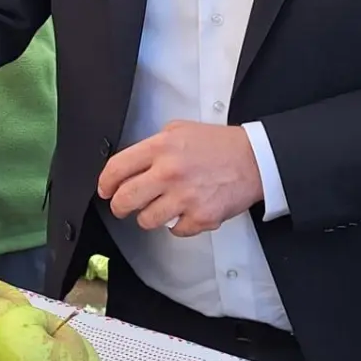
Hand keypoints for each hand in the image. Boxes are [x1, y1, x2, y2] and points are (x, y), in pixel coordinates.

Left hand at [97, 122, 263, 236]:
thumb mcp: (180, 130)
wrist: (255, 159)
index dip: (105, 183)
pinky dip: (178, 224)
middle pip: (125, 200)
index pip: (117, 169)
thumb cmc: (219, 145)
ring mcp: (185, 197)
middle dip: (119, 206)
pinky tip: (186, 211)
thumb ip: (153, 145)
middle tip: (122, 206)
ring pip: (146, 220)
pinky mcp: (201, 217)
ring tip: (160, 207)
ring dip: (149, 217)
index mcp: (160, 148)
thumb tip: (131, 164)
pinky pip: (175, 230)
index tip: (105, 190)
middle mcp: (169, 173)